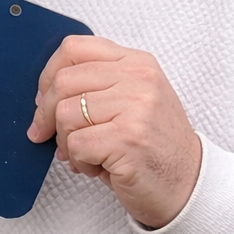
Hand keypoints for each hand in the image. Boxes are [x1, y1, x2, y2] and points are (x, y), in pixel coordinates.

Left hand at [27, 34, 201, 228]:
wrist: (189, 184)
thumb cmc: (153, 146)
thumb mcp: (132, 101)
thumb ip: (97, 85)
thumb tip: (44, 94)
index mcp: (137, 63)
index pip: (75, 48)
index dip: (49, 74)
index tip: (44, 98)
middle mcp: (139, 79)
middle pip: (63, 82)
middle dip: (47, 114)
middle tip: (48, 134)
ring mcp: (136, 108)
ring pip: (66, 114)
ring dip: (66, 142)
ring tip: (87, 155)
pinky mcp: (129, 138)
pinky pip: (76, 144)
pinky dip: (79, 161)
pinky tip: (97, 167)